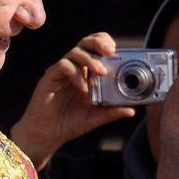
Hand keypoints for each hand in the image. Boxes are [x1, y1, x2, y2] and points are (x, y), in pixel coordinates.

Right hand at [9, 33, 134, 169]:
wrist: (46, 135)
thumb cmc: (69, 123)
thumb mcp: (95, 117)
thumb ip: (112, 112)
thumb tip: (132, 110)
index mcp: (86, 72)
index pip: (95, 48)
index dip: (105, 43)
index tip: (116, 51)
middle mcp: (74, 68)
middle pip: (85, 43)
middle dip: (98, 43)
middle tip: (109, 52)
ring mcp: (61, 71)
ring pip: (75, 52)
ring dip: (90, 59)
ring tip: (100, 72)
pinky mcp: (50, 77)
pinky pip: (62, 65)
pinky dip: (74, 72)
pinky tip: (82, 86)